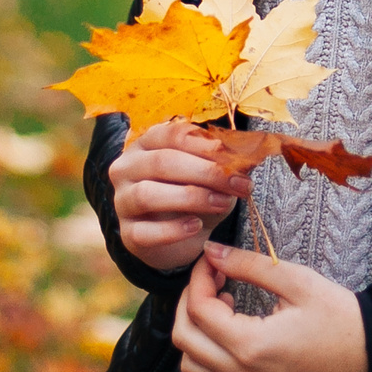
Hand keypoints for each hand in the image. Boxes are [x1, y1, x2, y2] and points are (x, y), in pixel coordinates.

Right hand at [109, 120, 250, 272]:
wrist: (179, 237)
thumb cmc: (195, 196)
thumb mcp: (212, 176)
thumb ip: (225, 164)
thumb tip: (249, 156)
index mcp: (148, 143)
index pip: (172, 135)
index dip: (206, 145)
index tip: (237, 159)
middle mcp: (128, 167)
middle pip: (163, 162)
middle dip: (206, 172)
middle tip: (239, 184)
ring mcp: (122, 201)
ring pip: (148, 194)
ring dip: (191, 197)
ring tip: (221, 203)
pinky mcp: (127, 233)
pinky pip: (145, 232)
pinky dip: (172, 229)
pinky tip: (195, 226)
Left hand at [170, 243, 368, 371]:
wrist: (371, 356)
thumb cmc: (338, 316)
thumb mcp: (296, 281)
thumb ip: (248, 265)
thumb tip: (211, 252)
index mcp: (251, 346)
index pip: (200, 309)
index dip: (199, 278)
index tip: (211, 260)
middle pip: (186, 340)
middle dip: (190, 302)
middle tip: (212, 280)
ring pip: (192, 369)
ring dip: (196, 336)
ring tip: (224, 312)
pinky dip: (207, 370)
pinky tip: (227, 346)